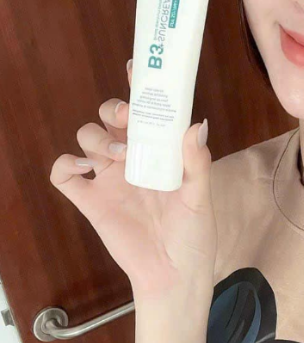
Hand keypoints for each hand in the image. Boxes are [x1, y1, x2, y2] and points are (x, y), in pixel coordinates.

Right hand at [49, 60, 215, 299]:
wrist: (173, 274)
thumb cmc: (193, 234)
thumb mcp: (200, 197)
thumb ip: (197, 163)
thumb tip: (196, 125)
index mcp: (161, 152)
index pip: (148, 112)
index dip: (140, 89)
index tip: (136, 68)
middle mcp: (134, 159)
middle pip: (110, 118)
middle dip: (114, 110)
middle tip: (126, 121)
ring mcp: (110, 178)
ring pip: (88, 138)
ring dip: (96, 137)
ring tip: (117, 155)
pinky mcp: (92, 201)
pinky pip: (65, 176)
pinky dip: (65, 165)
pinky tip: (83, 168)